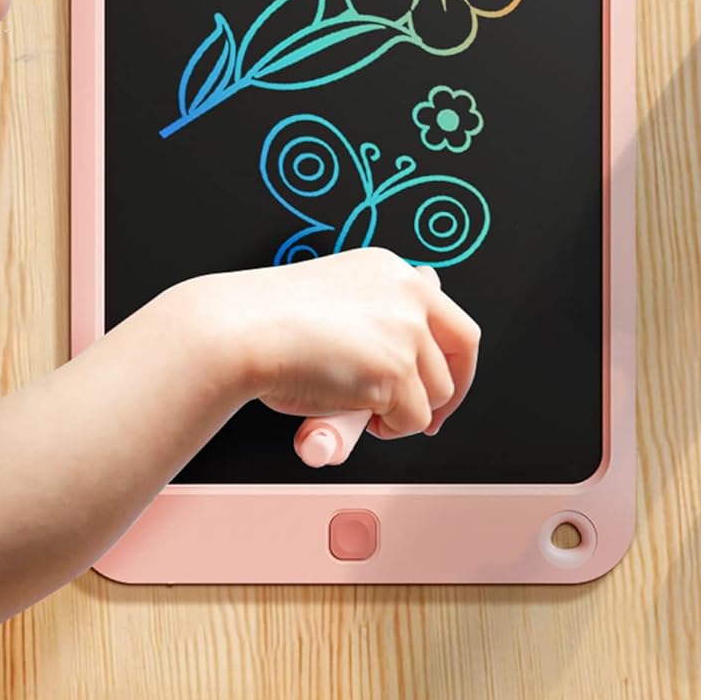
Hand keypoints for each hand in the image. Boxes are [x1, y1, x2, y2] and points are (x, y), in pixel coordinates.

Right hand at [175, 249, 480, 439]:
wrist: (237, 329)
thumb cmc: (265, 321)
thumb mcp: (333, 304)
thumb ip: (372, 320)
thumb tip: (409, 348)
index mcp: (389, 269)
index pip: (444, 310)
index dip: (446, 355)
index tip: (436, 381)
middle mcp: (406, 291)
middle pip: (464, 348)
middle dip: (452, 390)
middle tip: (431, 418)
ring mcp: (405, 330)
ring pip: (437, 392)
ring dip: (404, 413)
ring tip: (360, 412)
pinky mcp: (395, 370)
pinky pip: (411, 421)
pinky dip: (387, 430)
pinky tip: (350, 413)